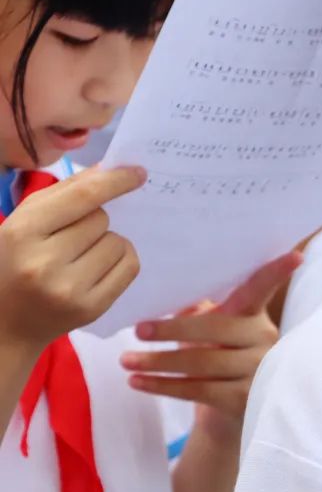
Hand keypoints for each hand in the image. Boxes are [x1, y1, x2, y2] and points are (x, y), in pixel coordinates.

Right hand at [0, 167, 144, 350]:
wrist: (6, 322)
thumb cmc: (15, 261)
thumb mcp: (26, 221)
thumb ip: (66, 191)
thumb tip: (108, 169)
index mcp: (23, 232)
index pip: (83, 197)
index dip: (115, 181)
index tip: (138, 172)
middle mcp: (44, 263)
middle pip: (102, 219)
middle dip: (95, 220)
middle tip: (71, 238)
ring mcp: (69, 289)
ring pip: (119, 242)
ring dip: (108, 242)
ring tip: (81, 256)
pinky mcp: (92, 308)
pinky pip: (130, 266)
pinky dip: (121, 260)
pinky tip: (98, 268)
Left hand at [120, 252, 302, 431]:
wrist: (228, 414)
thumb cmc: (216, 359)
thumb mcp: (209, 332)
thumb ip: (198, 312)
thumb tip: (176, 304)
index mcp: (255, 315)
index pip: (264, 289)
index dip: (277, 271)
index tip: (297, 255)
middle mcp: (264, 339)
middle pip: (217, 330)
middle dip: (173, 329)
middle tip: (138, 330)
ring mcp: (258, 371)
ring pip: (203, 364)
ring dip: (159, 363)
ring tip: (126, 361)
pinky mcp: (245, 400)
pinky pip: (199, 390)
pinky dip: (164, 386)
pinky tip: (138, 382)